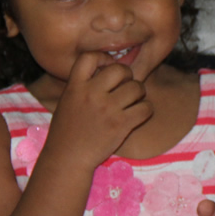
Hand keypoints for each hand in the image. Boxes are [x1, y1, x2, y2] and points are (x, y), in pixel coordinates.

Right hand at [48, 53, 151, 168]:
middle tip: (125, 87)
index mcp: (74, 86)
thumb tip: (108, 66)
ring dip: (139, 94)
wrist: (68, 158)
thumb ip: (84, 83)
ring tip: (132, 102)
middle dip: (128, 76)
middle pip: (120, 69)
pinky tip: (138, 114)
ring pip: (137, 87)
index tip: (107, 69)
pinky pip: (146, 107)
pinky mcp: (121, 124)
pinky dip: (146, 110)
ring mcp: (107, 109)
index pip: (89, 57)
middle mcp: (91, 94)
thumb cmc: (68, 130)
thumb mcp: (68, 100)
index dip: (103, 58)